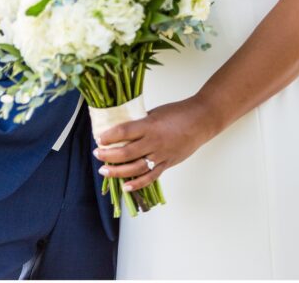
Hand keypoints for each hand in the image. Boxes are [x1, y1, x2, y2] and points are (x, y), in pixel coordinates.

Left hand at [93, 98, 211, 192]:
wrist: (200, 121)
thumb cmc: (177, 112)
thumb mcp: (155, 112)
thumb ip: (140, 122)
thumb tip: (122, 130)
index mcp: (149, 125)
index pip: (123, 132)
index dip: (109, 136)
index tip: (99, 138)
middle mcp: (153, 142)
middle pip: (126, 153)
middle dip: (108, 155)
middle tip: (97, 154)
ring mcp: (161, 155)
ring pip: (135, 168)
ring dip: (117, 171)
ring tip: (104, 171)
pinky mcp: (167, 164)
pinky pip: (150, 177)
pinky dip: (137, 184)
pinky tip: (125, 187)